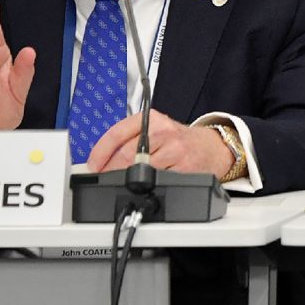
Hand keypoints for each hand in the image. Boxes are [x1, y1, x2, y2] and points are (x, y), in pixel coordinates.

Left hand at [86, 110, 231, 178]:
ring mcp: (175, 150)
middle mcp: (163, 131)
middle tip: (104, 178)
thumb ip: (130, 139)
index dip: (100, 152)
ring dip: (127, 181)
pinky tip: (148, 184)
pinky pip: (159, 181)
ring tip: (123, 183)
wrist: (211, 147)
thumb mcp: (155, 130)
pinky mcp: (185, 168)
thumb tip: (101, 160)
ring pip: (140, 170)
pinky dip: (148, 186)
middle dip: (110, 171)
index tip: (93, 165)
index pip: (117, 133)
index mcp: (152, 119)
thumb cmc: (178, 140)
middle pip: (126, 155)